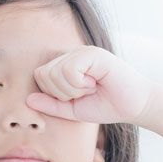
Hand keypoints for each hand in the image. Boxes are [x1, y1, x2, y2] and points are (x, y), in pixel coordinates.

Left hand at [27, 45, 155, 125]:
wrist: (134, 106)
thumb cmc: (106, 106)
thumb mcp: (73, 110)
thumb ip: (51, 105)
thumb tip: (28, 99)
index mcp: (66, 64)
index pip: (39, 76)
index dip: (53, 94)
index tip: (75, 97)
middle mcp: (72, 54)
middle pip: (43, 74)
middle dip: (61, 93)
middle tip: (83, 93)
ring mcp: (82, 51)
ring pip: (55, 72)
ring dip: (72, 89)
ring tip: (90, 88)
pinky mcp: (93, 53)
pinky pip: (69, 70)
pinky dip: (79, 84)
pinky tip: (95, 83)